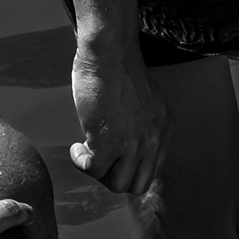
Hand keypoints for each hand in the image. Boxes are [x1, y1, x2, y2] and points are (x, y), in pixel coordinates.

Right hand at [68, 36, 167, 200]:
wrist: (110, 54)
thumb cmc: (119, 69)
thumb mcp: (144, 102)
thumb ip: (142, 124)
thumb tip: (125, 138)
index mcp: (162, 130)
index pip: (152, 170)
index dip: (130, 168)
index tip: (115, 159)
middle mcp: (152, 141)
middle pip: (138, 184)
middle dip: (115, 177)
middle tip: (100, 159)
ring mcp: (132, 145)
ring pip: (117, 184)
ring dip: (98, 172)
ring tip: (87, 152)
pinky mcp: (108, 144)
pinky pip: (93, 170)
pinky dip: (80, 162)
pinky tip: (76, 148)